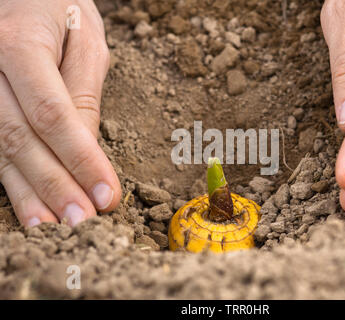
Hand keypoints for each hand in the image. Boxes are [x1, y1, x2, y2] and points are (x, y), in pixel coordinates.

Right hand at [0, 0, 120, 226]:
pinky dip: (13, 182)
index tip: (107, 194)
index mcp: (18, 44)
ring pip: (1, 151)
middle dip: (56, 186)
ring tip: (56, 228)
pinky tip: (30, 207)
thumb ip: (84, 93)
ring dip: (31, 194)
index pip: (53, 115)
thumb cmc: (59, 10)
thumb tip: (89, 150)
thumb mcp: (85, 40)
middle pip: (21, 139)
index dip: (81, 159)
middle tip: (84, 223)